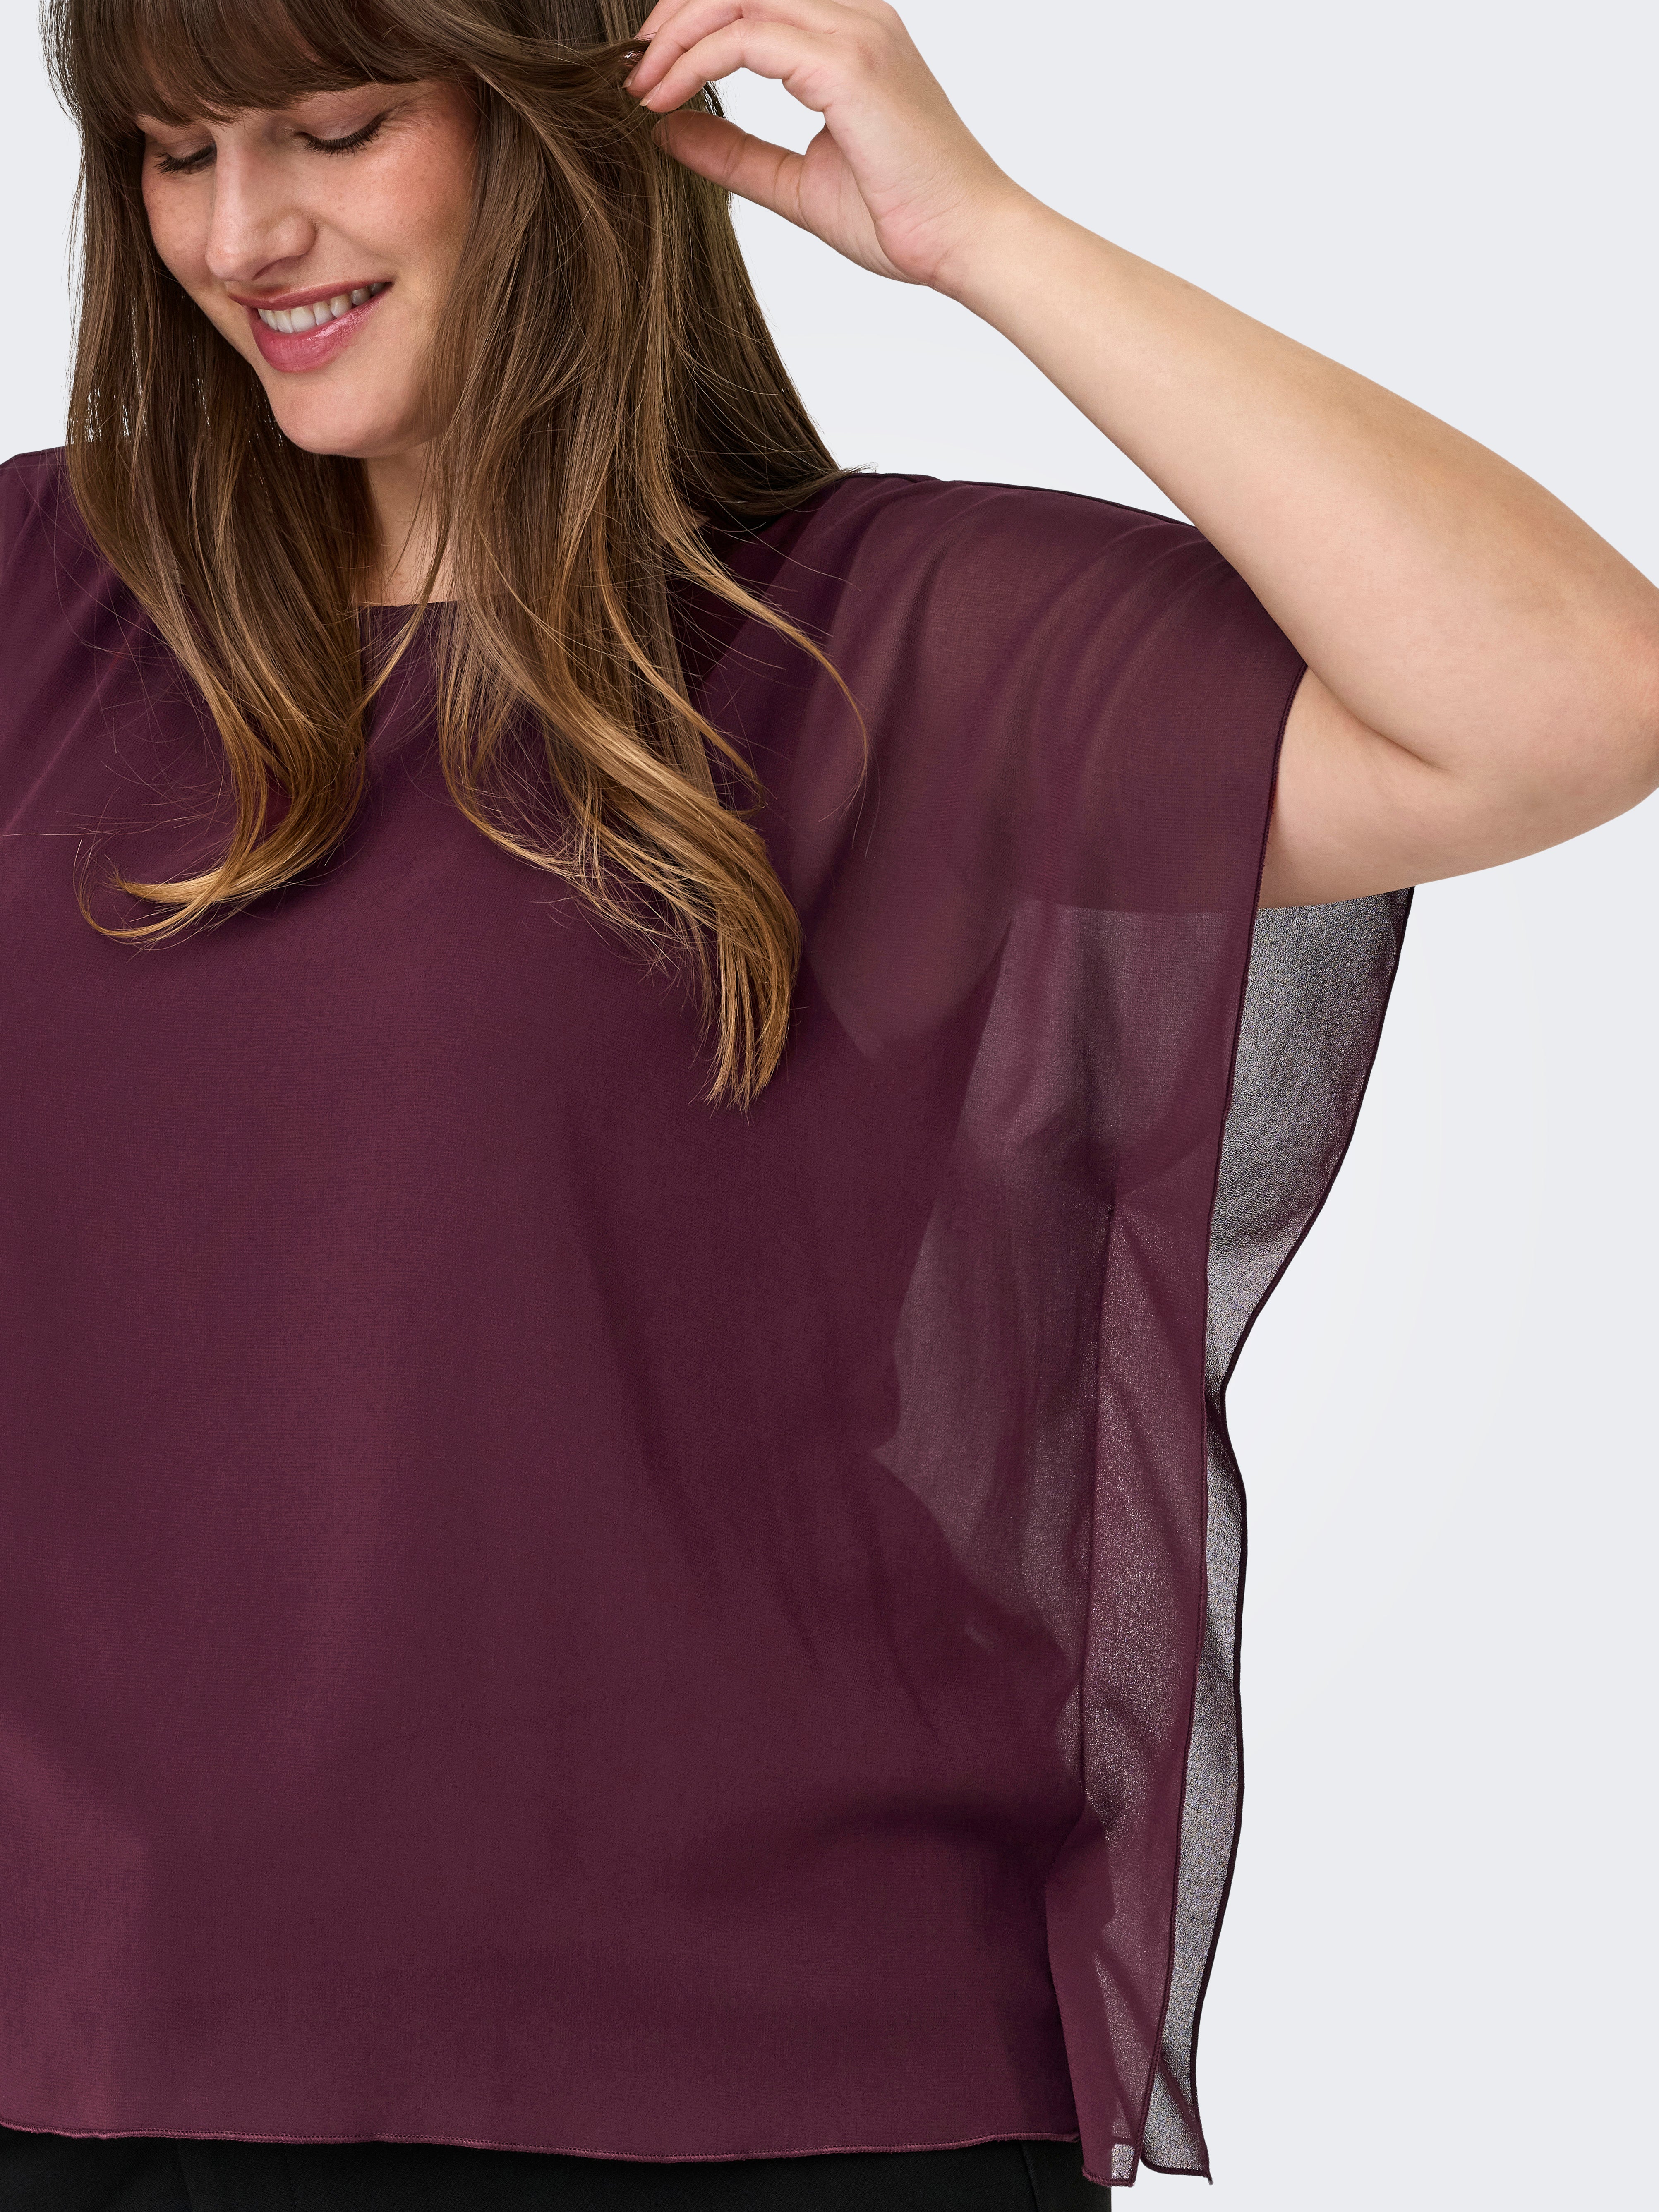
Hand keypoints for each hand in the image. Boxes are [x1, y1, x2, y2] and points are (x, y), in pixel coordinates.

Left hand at [625, 0, 1023, 289]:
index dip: (688, 22)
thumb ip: (735, 151)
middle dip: (672, 16)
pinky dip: (695, 62)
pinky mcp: (846, 63)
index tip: (648, 74)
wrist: (964, 243)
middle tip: (633, 71)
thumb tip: (669, 129)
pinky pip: (745, 37)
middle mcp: (853, 15)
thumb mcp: (797, 181)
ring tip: (641, 85)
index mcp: (847, 34)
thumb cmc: (904, 217)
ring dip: (675, 35)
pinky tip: (665, 99)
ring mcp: (853, 31)